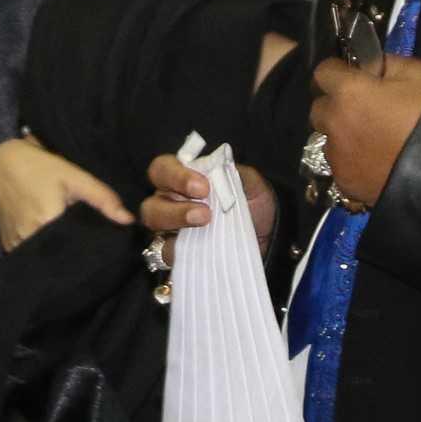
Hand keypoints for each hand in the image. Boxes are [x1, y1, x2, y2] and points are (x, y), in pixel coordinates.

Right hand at [0, 136, 132, 251]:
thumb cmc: (37, 167)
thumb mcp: (73, 176)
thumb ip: (102, 198)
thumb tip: (129, 221)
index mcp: (48, 222)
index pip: (79, 249)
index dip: (93, 251)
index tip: (106, 250)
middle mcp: (29, 240)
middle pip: (62, 257)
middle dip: (78, 256)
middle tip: (92, 248)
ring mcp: (16, 247)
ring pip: (46, 260)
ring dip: (60, 256)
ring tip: (74, 248)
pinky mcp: (8, 248)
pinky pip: (31, 258)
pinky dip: (44, 254)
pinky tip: (54, 245)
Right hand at [140, 153, 275, 259]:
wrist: (269, 234)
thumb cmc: (254, 203)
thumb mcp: (251, 183)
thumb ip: (233, 173)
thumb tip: (218, 167)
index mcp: (182, 177)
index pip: (162, 170)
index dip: (176, 177)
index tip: (203, 187)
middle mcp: (170, 202)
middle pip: (151, 204)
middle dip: (175, 209)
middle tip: (204, 214)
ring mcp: (171, 229)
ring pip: (155, 230)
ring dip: (176, 227)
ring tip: (205, 227)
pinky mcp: (178, 254)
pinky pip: (167, 254)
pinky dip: (181, 253)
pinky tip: (202, 251)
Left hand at [308, 55, 420, 206]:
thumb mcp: (418, 74)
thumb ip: (385, 64)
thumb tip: (369, 66)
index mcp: (348, 92)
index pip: (322, 71)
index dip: (337, 72)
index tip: (351, 76)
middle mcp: (333, 122)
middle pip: (319, 108)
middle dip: (335, 105)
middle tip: (361, 109)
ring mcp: (336, 155)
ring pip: (326, 138)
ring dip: (341, 135)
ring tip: (369, 140)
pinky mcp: (344, 181)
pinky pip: (339, 164)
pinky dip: (350, 161)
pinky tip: (373, 162)